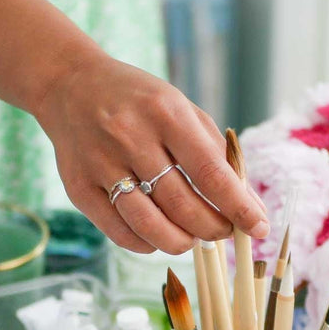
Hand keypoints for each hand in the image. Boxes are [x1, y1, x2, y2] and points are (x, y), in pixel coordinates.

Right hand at [33, 55, 268, 254]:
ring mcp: (100, 164)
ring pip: (150, 226)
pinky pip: (120, 233)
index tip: (258, 228)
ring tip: (192, 238)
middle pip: (183, 206)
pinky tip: (158, 235)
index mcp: (165, 113)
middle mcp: (131, 137)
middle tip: (223, 232)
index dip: (240, 207)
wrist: (70, 85)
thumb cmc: (139, 102)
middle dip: (213, 229)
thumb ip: (217, 154)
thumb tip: (249, 205)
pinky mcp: (78, 187)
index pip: (212, 173)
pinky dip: (147, 244)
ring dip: (181, 242)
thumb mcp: (182, 109)